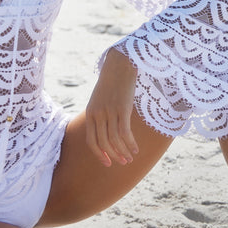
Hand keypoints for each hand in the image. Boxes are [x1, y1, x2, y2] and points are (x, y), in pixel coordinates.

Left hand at [84, 48, 139, 166]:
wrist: (119, 65)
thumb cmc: (111, 83)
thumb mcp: (100, 99)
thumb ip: (99, 114)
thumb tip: (105, 131)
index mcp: (90, 113)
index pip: (91, 141)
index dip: (99, 154)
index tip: (108, 163)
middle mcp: (98, 115)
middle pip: (104, 143)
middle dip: (114, 156)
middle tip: (123, 162)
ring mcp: (109, 112)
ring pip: (115, 140)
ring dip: (123, 152)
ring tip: (131, 158)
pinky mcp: (122, 109)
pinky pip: (125, 132)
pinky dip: (130, 143)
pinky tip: (136, 149)